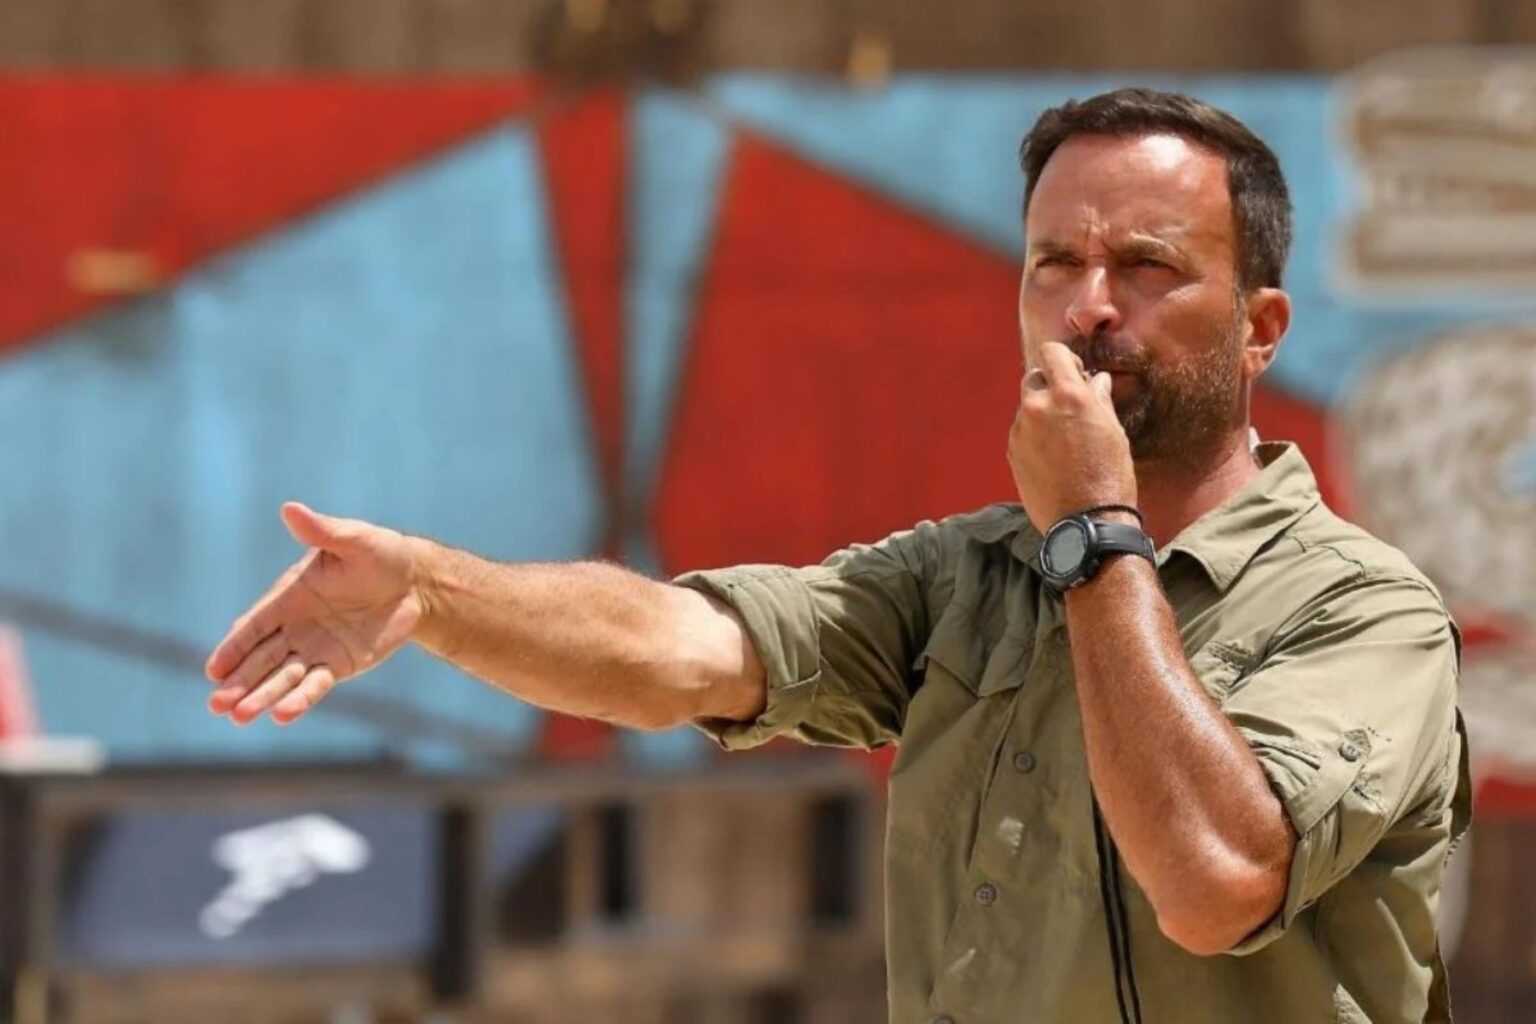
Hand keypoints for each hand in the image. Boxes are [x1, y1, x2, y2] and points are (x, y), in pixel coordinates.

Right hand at [205, 503, 424, 724]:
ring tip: (241, 716)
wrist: (417, 581)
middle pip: (260, 659)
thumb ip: (322, 532)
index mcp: (289, 597)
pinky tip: (283, 715)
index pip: (253, 626)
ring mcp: (315, 649)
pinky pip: (316, 686)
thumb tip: (291, 508)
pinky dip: (301, 700)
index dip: (233, 647)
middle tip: (217, 705)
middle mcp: (295, 627)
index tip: (214, 669)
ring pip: (282, 678)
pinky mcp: (339, 665)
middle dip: (238, 682)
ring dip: (262, 696)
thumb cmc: (380, 554)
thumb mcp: (352, 540)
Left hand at [1007, 341, 1136, 532]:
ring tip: (1064, 439)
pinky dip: (1033, 435)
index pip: (1052, 353)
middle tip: (1069, 406)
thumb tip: (1095, 380)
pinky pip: (1021, 431)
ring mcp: (1020, 430)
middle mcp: (1038, 407)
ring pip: (1027, 407)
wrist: (1086, 522)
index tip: (1072, 372)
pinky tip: (1052, 456)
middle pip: (1034, 378)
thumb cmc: (1109, 476)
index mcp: (1068, 395)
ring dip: (1042, 413)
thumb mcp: (1113, 432)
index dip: (1062, 359)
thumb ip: (1098, 399)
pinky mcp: (1011, 451)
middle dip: (1050, 385)